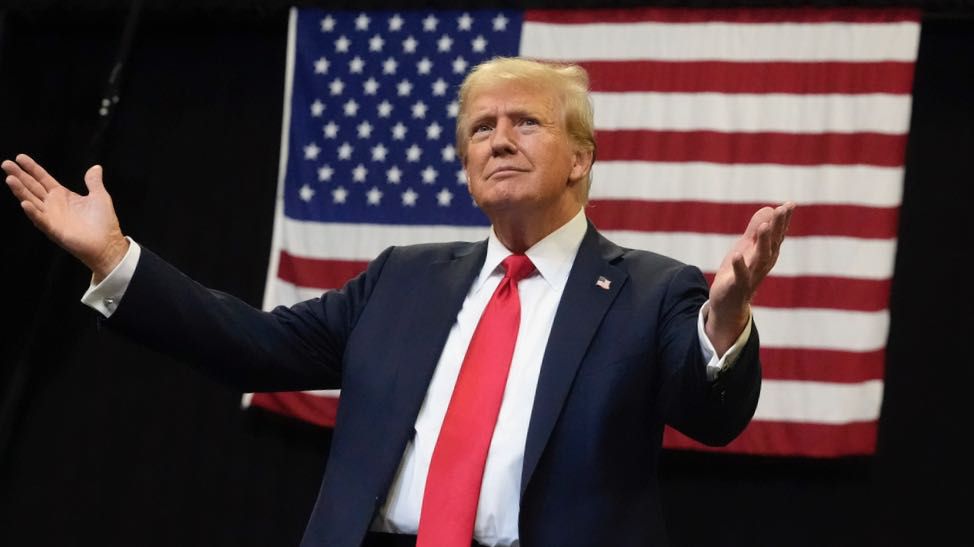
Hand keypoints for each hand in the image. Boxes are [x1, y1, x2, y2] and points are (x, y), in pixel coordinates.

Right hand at [3, 153, 128, 281]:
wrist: (108, 244)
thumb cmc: (104, 222)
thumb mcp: (99, 197)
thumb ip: (94, 182)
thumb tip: (96, 167)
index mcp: (62, 195)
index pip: (42, 179)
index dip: (32, 168)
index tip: (20, 157)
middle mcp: (53, 205)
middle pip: (32, 187)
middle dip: (19, 176)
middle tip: (6, 164)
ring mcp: (51, 217)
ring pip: (31, 201)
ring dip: (20, 191)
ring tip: (10, 179)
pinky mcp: (54, 230)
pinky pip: (40, 220)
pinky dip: (33, 212)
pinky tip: (25, 203)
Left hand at [706, 201, 795, 353]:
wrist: (728, 303)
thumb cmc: (739, 272)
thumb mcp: (747, 247)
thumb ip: (756, 229)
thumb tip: (769, 208)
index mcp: (767, 253)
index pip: (778, 234)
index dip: (784, 220)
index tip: (790, 204)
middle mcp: (763, 263)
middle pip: (773, 243)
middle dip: (778, 226)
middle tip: (781, 209)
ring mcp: (752, 274)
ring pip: (760, 257)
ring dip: (763, 241)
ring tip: (764, 226)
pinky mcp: (737, 285)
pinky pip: (740, 275)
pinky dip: (739, 265)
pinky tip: (738, 254)